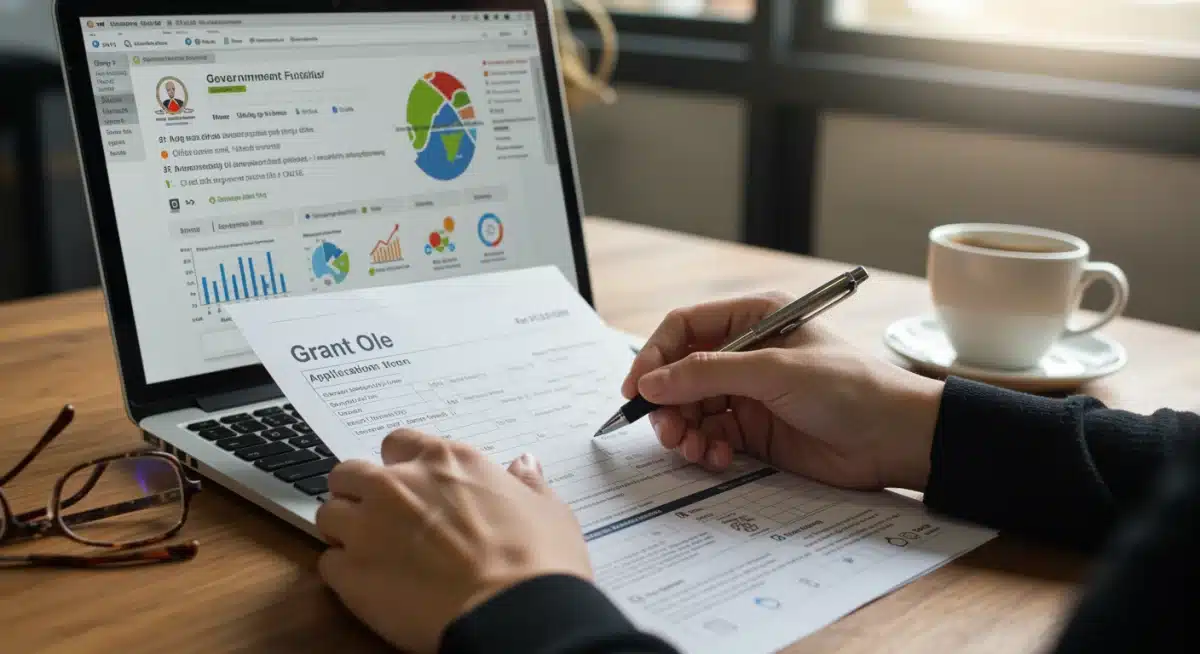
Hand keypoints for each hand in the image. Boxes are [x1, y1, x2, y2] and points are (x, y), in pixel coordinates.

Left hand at [315, 431, 591, 653]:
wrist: (516, 613)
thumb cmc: (538, 561)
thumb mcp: (547, 509)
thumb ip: (526, 483)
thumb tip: (524, 465)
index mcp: (446, 462)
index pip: (398, 443)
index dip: (400, 466)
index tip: (409, 485)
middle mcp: (400, 485)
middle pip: (349, 473)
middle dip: (358, 491)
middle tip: (378, 517)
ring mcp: (369, 527)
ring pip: (329, 513)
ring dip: (344, 529)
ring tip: (369, 553)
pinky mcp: (351, 573)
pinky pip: (328, 563)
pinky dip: (343, 572)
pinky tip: (369, 587)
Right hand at [622, 293, 943, 490]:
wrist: (896, 438)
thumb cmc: (849, 388)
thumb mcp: (773, 371)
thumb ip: (707, 373)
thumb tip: (650, 382)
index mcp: (751, 319)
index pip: (683, 328)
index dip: (654, 356)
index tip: (637, 390)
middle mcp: (744, 353)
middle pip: (680, 373)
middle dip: (668, 403)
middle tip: (668, 430)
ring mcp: (748, 393)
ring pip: (690, 409)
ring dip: (684, 430)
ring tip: (694, 449)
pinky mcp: (754, 431)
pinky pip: (710, 436)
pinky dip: (705, 449)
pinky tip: (718, 458)